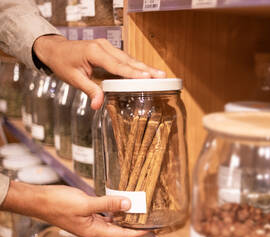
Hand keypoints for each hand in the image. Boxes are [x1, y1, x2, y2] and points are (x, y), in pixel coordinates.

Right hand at [2, 182, 146, 236]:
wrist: (38, 200)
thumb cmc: (58, 204)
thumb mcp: (85, 203)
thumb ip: (107, 204)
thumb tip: (127, 204)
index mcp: (93, 231)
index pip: (121, 235)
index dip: (137, 233)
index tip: (151, 230)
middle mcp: (92, 230)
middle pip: (118, 231)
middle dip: (133, 227)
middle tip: (148, 220)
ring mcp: (88, 223)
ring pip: (111, 223)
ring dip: (124, 218)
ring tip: (138, 212)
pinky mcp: (85, 215)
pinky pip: (103, 215)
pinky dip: (113, 211)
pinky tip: (120, 204)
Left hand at [32, 35, 165, 109]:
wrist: (55, 50)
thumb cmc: (63, 63)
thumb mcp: (73, 79)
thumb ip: (89, 90)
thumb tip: (98, 105)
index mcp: (94, 52)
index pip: (117, 65)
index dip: (133, 72)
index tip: (148, 77)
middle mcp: (104, 47)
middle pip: (128, 60)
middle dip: (146, 69)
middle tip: (162, 76)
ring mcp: (107, 47)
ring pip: (129, 59)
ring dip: (144, 68)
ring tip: (160, 75)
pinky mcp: (109, 50)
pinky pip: (125, 59)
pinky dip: (136, 66)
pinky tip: (147, 72)